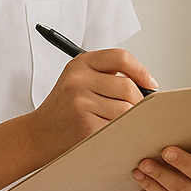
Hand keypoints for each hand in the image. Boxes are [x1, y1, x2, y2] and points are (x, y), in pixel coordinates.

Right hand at [30, 48, 157, 157]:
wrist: (39, 133)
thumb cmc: (66, 108)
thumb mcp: (80, 80)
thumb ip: (108, 75)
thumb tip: (148, 86)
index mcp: (81, 63)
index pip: (121, 57)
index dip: (141, 70)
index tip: (151, 84)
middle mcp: (78, 79)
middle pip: (127, 86)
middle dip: (138, 101)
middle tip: (137, 110)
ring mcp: (80, 103)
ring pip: (126, 109)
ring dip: (131, 118)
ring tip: (122, 122)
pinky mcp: (84, 126)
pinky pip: (117, 127)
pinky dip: (121, 132)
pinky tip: (114, 133)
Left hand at [133, 132, 190, 190]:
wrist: (174, 173)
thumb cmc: (182, 150)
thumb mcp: (188, 140)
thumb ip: (187, 131)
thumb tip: (169, 114)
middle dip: (181, 162)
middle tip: (165, 151)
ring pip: (176, 189)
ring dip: (158, 176)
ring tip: (143, 165)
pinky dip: (148, 190)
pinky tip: (139, 177)